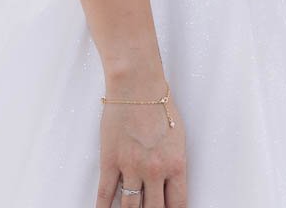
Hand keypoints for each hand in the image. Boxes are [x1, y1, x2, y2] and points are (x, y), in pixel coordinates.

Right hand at [97, 77, 187, 207]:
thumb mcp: (179, 137)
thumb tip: (171, 181)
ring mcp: (132, 168)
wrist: (137, 88)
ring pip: (130, 207)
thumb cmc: (160, 106)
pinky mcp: (111, 162)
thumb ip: (174, 162)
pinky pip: (106, 194)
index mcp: (176, 164)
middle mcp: (155, 170)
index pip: (178, 203)